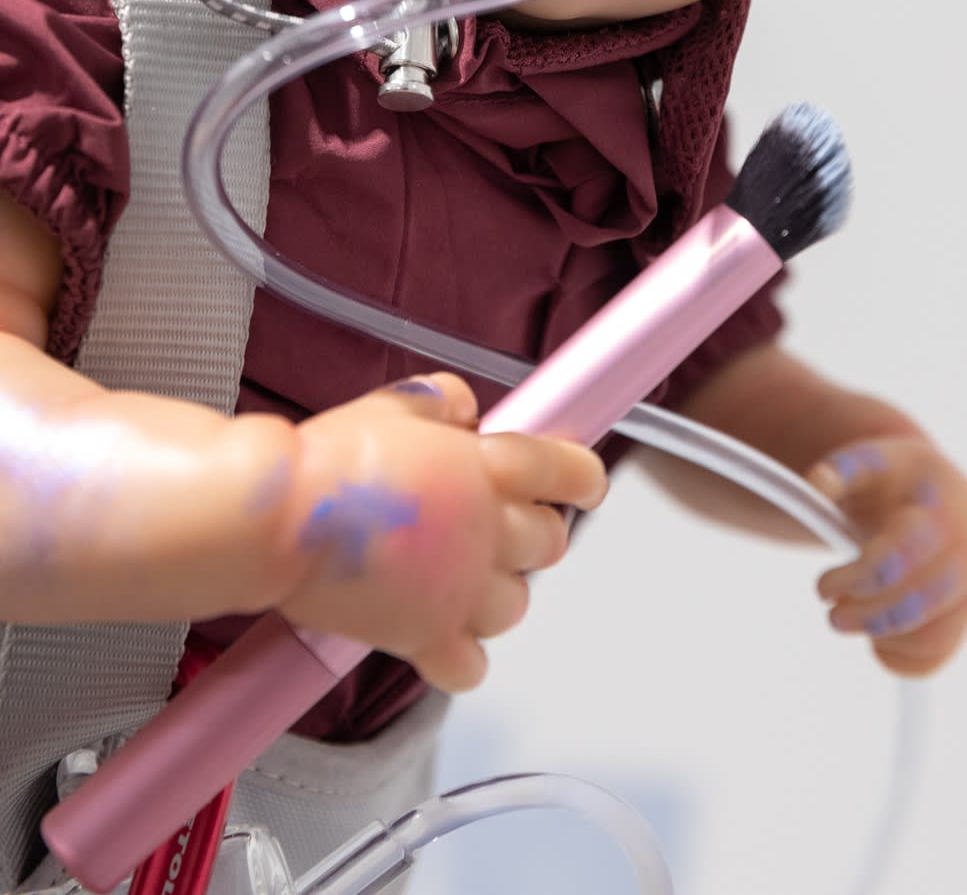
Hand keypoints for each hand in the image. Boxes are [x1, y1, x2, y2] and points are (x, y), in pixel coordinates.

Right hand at [274, 373, 607, 693]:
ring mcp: (461, 588)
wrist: (277, 519)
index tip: (583, 482)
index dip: (582, 477)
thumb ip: (443, 405)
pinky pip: (468, 667)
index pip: (568, 472)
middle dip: (531, 531)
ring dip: (497, 591)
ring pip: (516, 605)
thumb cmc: (328, 460)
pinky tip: (440, 635)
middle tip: (495, 522)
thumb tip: (462, 411)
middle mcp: (487, 530)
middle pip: (549, 542)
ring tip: (460, 575)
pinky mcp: (424, 636)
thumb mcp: (395, 404)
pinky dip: (461, 659)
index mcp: (488, 469)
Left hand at [807, 435, 966, 675]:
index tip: (822, 586)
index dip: (859, 578)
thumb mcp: (877, 460)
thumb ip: (845, 468)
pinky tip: (873, 637)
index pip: (904, 555)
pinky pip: (936, 658)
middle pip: (918, 603)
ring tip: (847, 618)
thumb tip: (818, 485)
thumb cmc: (903, 481)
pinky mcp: (965, 620)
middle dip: (865, 614)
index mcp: (946, 510)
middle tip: (832, 612)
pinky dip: (898, 659)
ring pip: (931, 638)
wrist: (949, 499)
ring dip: (879, 637)